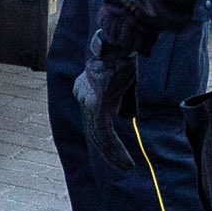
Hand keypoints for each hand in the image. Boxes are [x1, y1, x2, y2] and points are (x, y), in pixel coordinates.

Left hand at [74, 30, 143, 174]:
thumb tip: (127, 117)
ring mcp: (89, 101)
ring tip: (126, 168)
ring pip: (98, 137)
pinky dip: (115, 149)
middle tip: (122, 166)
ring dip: (113, 155)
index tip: (115, 153)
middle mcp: (84, 97)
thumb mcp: (125, 83)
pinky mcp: (98, 105)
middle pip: (94, 132)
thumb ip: (125, 101)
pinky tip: (125, 161)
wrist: (120, 43)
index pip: (94, 121)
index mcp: (86, 91)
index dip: (105, 139)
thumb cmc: (124, 57)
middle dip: (108, 152)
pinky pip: (104, 133)